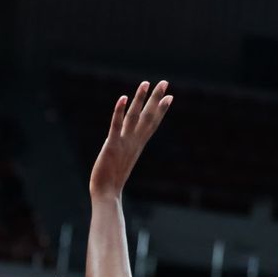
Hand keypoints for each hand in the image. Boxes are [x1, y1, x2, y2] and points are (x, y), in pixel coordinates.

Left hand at [89, 81, 172, 198]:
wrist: (107, 194)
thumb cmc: (112, 181)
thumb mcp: (123, 161)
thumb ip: (127, 151)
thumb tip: (129, 147)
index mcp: (137, 145)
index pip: (152, 124)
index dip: (161, 110)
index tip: (170, 96)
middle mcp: (134, 142)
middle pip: (148, 117)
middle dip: (156, 99)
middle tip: (165, 82)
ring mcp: (124, 143)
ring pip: (134, 117)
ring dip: (140, 99)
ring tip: (145, 83)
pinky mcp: (112, 146)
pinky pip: (116, 125)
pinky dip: (119, 111)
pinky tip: (123, 98)